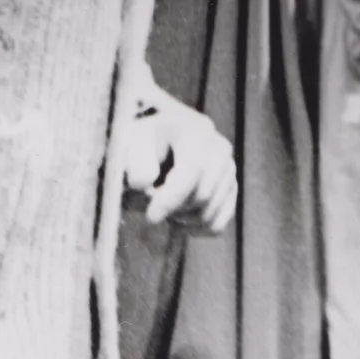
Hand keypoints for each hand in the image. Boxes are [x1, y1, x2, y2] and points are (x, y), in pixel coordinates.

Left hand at [127, 92, 236, 234]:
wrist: (155, 141)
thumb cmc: (140, 144)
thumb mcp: (129, 145)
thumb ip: (134, 163)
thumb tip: (144, 182)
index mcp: (194, 129)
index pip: (193, 169)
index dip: (172, 197)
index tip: (151, 217)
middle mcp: (219, 148)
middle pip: (203, 195)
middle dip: (173, 209)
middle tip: (149, 204)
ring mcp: (229, 170)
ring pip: (209, 214)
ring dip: (180, 219)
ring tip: (162, 205)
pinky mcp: (230, 190)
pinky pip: (216, 224)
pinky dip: (193, 229)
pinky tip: (176, 218)